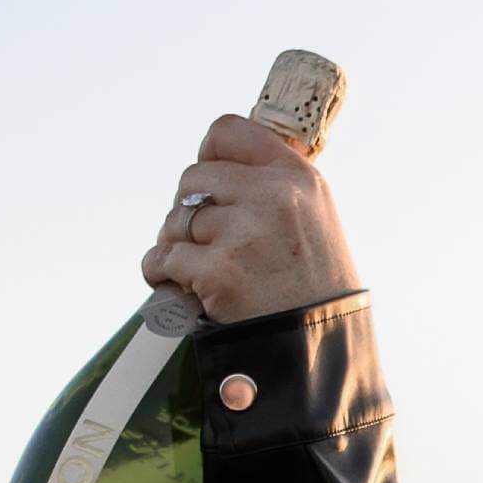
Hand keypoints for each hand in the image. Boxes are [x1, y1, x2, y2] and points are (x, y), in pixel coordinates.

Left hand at [141, 113, 362, 322]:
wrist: (321, 350)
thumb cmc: (314, 289)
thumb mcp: (313, 220)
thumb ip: (272, 187)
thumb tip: (215, 164)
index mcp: (297, 177)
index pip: (228, 132)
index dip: (208, 155)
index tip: (210, 185)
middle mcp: (272, 196)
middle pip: (193, 177)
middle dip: (188, 210)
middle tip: (203, 241)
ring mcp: (244, 233)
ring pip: (174, 220)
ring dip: (174, 245)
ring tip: (195, 269)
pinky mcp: (218, 272)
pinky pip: (162, 258)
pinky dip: (160, 274)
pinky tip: (178, 287)